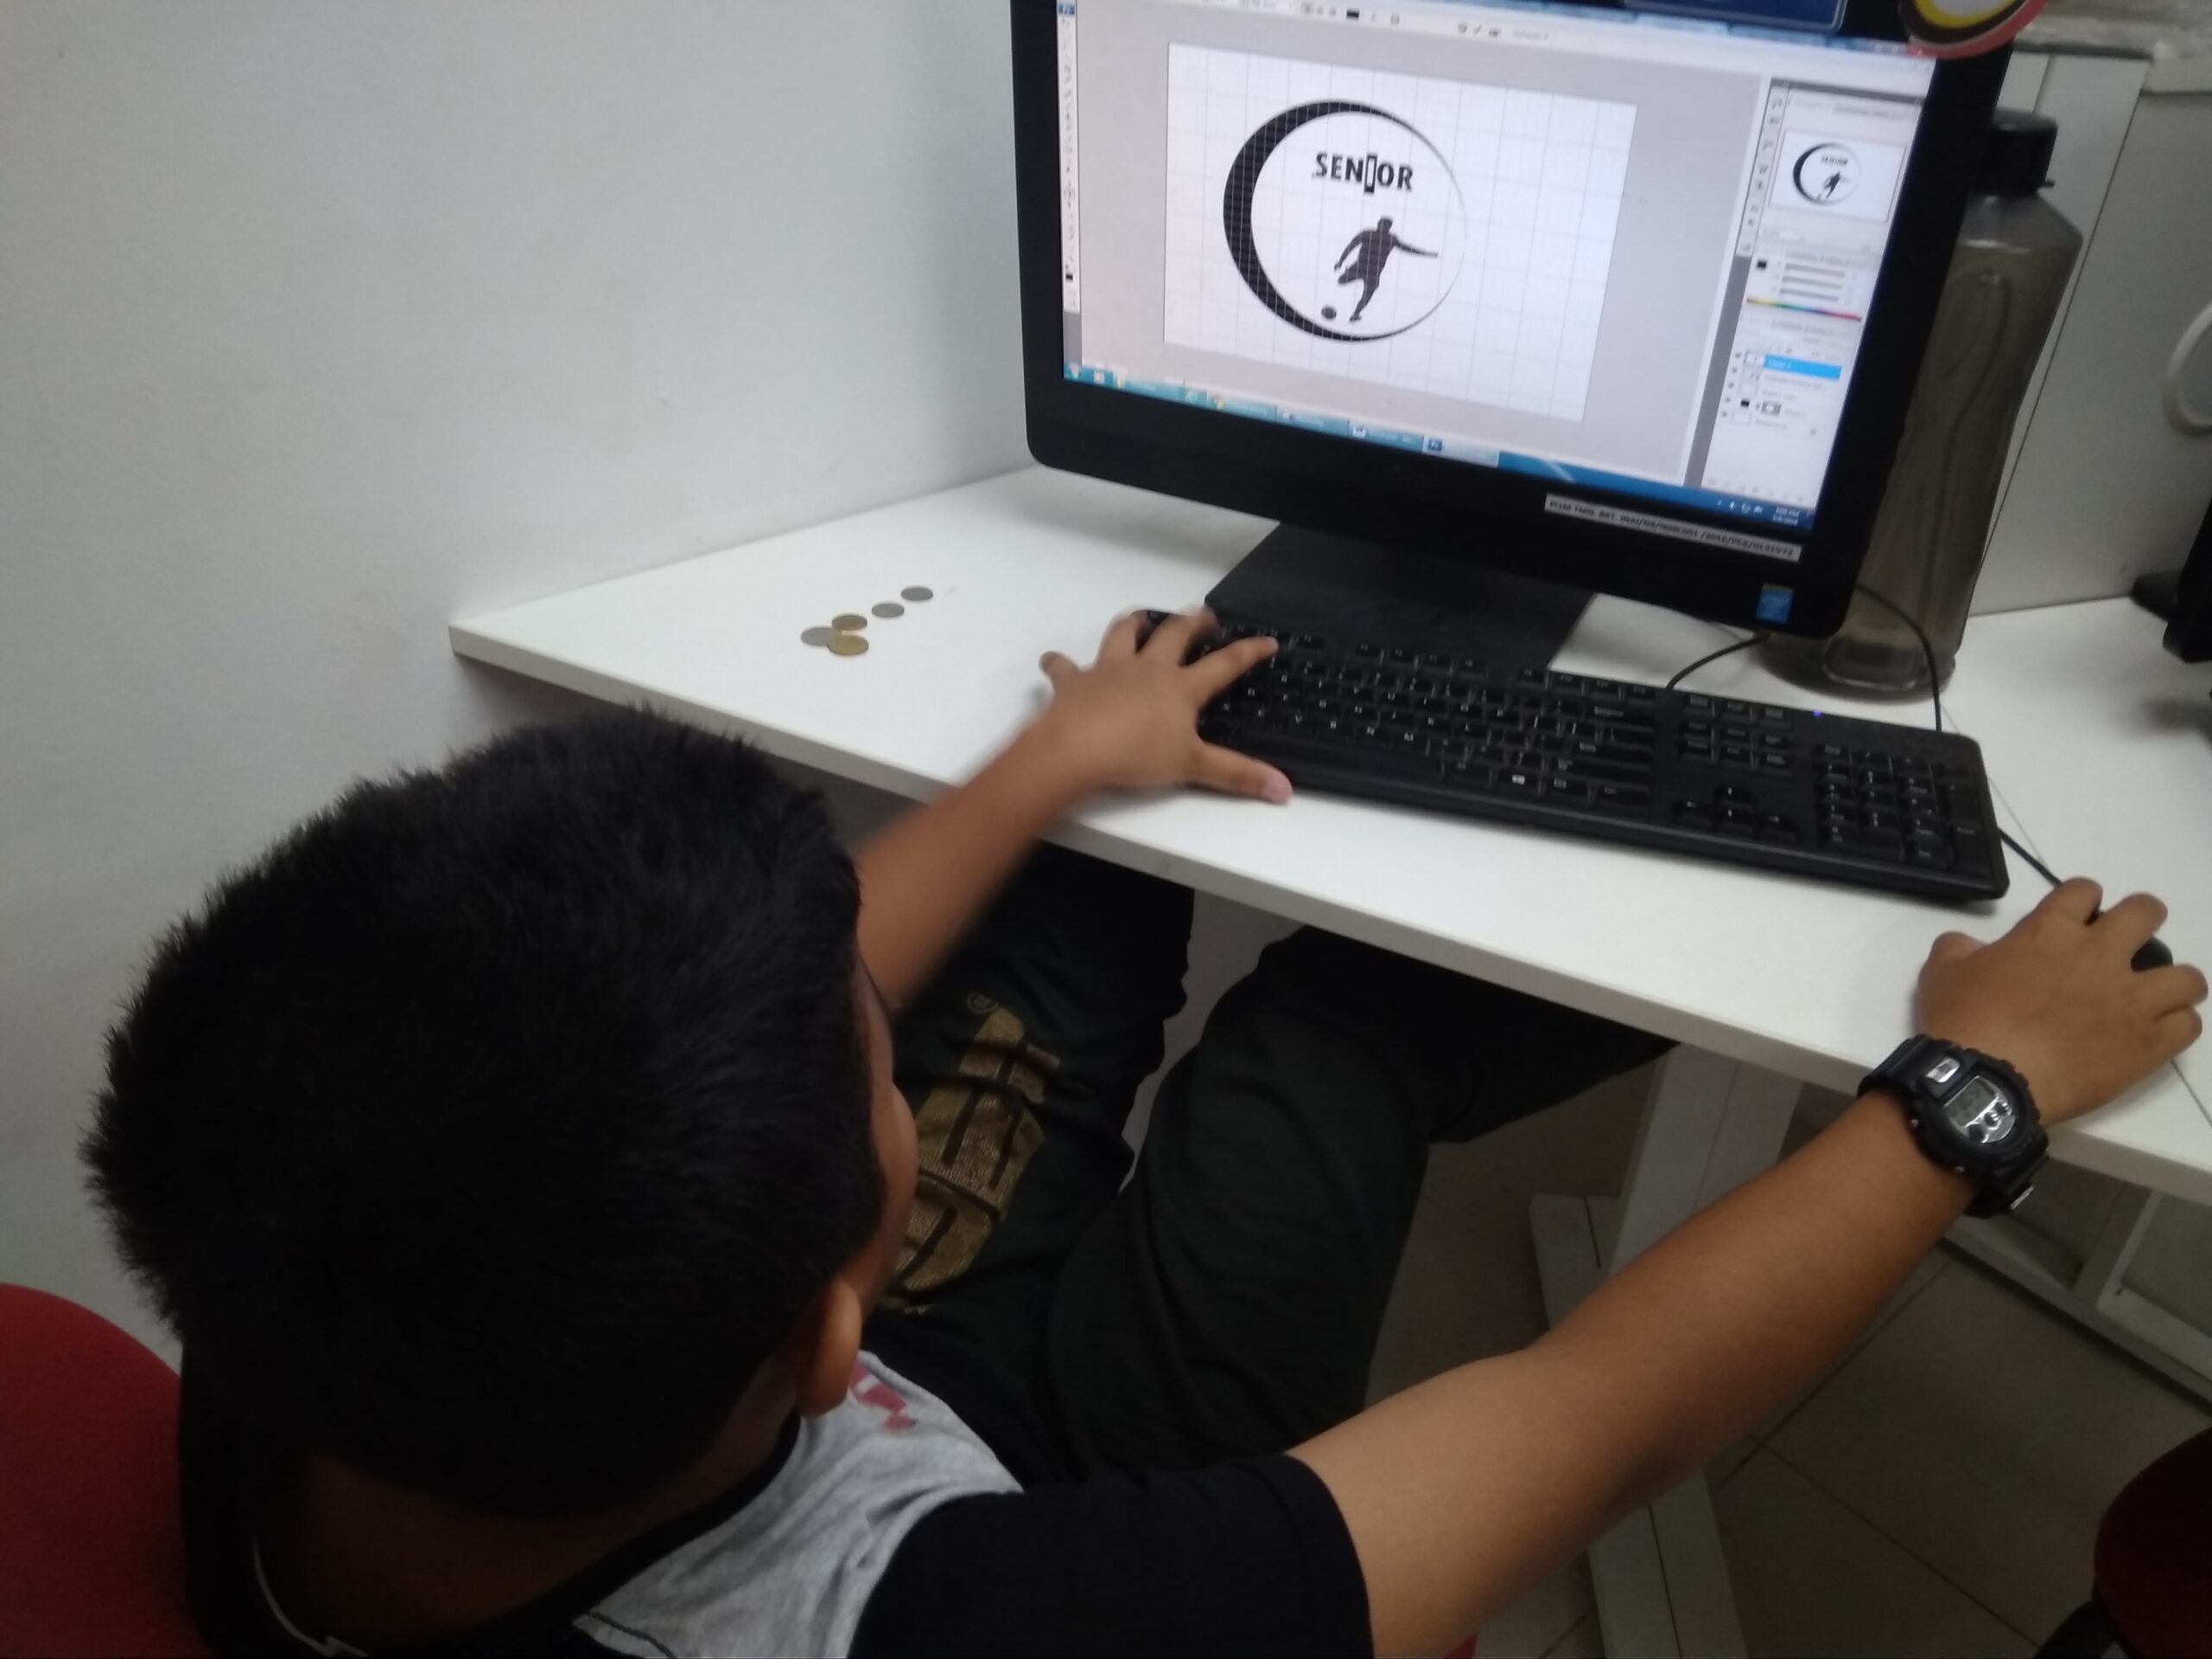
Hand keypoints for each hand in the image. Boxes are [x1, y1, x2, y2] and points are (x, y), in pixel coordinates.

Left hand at [1028, 609, 1291, 803]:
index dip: (1248, 652)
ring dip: (1133, 623)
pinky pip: (1063, 666)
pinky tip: (1054, 661)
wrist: (1076, 750)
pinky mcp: (1073, 681)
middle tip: (1204, 617)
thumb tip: (1284, 789)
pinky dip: (1059, 663)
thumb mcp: (1193, 767)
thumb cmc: (1137, 756)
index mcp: (1180, 687)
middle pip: (1175, 634)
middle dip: (1193, 622)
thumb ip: (1237, 775)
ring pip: (1123, 634)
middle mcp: (1147, 669)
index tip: (1267, 641)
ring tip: (1141, 618)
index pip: (1224, 665)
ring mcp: (1108, 670)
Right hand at [1915, 879, 2205, 1124]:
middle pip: (2148, 912)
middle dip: (2139, 920)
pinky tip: (2156, 1032)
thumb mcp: (1942, 970)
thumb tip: (1970, 945)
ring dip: (2171, 981)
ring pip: (2187, 976)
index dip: (2081, 900)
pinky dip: (2175, 1025)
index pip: (2084, 890)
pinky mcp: (2148, 1044)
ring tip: (2152, 996)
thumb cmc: (1962, 1020)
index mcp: (2051, 931)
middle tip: (2121, 945)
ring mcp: (2131, 1001)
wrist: (1985, 1082)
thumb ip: (1962, 947)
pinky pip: (2188, 1025)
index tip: (2074, 918)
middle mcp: (2101, 956)